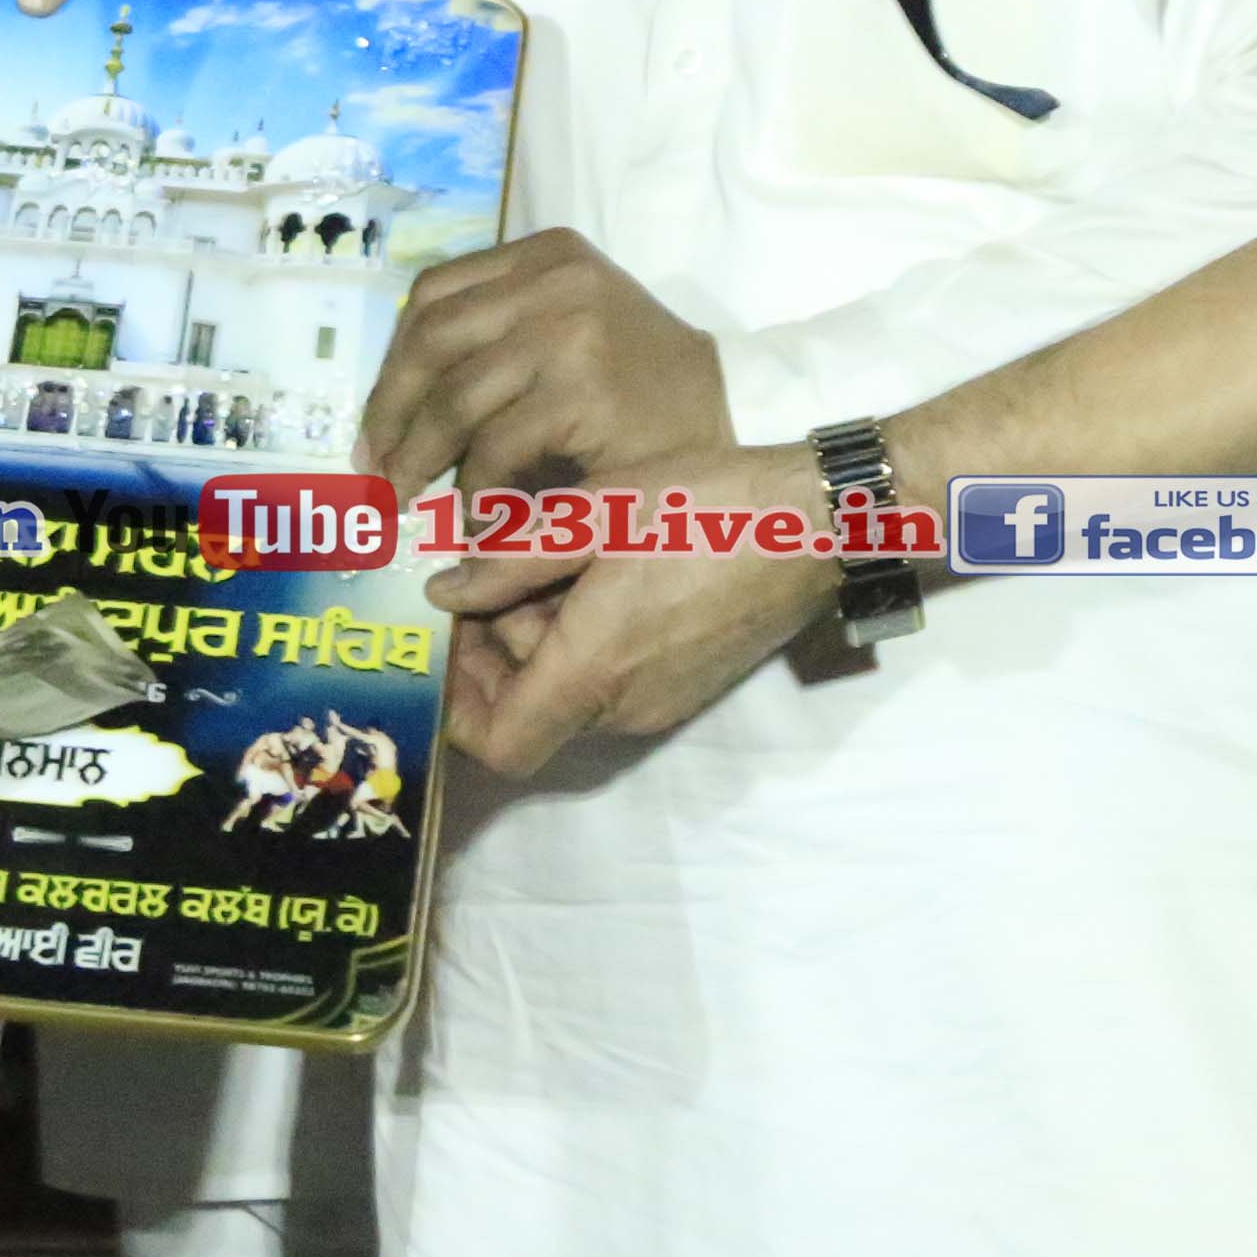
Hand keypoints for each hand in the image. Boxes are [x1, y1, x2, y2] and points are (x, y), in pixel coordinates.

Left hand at [359, 227, 731, 494]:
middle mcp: (554, 278)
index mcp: (545, 255)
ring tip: (405, 502)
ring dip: (419, 459)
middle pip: (430, 341)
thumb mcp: (569, 332)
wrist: (740, 416)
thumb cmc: (644, 392)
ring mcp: (568, 330)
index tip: (373, 424)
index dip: (391, 364)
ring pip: (454, 398)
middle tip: (371, 473)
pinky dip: (474, 488)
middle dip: (388, 413)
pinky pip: (496, 446)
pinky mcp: (582, 388)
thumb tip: (391, 406)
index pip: (433, 296)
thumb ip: (497, 339)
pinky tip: (475, 517)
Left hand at [434, 439, 838, 776]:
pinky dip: (581, 639)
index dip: (455, 709)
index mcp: (591, 672)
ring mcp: (659, 701)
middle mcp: (623, 707)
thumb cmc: (702, 510)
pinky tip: (594, 570)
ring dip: (538, 638)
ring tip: (548, 559)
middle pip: (525, 713)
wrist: (815, 524)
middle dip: (492, 654)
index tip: (443, 644)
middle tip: (487, 576)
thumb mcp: (590, 517)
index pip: (497, 746)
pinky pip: (608, 680)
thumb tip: (441, 594)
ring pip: (566, 692)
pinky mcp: (685, 684)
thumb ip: (505, 562)